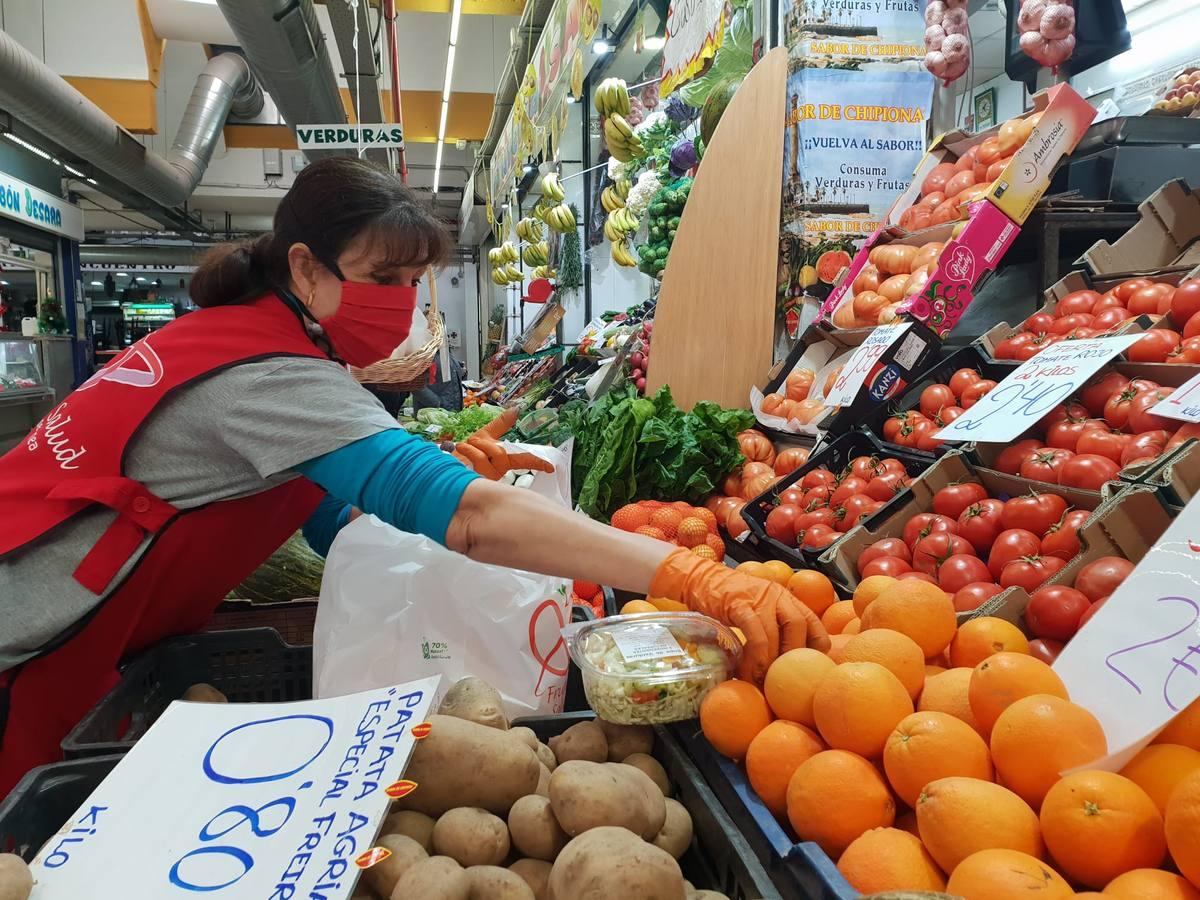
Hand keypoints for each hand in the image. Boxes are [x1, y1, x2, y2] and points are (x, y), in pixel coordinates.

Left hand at [454, 407, 555, 480]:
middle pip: (503, 455)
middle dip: (487, 445)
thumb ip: (501, 424)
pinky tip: (461, 449)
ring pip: (490, 458)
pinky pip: (478, 461)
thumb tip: (516, 410)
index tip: (551, 468)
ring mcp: (488, 478)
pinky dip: (469, 450)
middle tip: (474, 440)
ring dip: (476, 447)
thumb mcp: (484, 435)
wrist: (445, 465)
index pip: (524, 460)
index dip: (538, 463)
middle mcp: (498, 471)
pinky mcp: (477, 482)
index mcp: (503, 461)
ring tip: (464, 446)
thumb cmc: (465, 452)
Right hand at [650, 548, 830, 683]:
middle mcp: (777, 595)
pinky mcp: (740, 604)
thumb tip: (780, 662)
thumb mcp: (757, 609)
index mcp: (785, 597)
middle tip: (782, 677)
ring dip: (772, 662)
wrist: (699, 579)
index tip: (807, 666)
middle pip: (799, 625)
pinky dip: (757, 655)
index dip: (815, 645)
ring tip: (764, 681)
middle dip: (794, 656)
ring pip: (777, 631)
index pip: (812, 620)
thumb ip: (771, 627)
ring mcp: (759, 598)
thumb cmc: (728, 600)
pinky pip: (755, 632)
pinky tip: (750, 670)